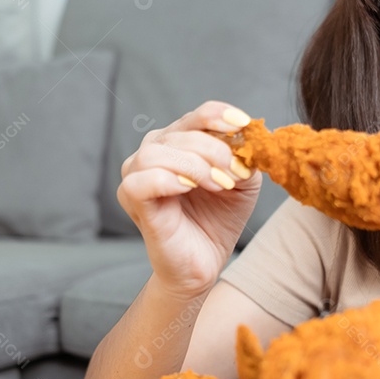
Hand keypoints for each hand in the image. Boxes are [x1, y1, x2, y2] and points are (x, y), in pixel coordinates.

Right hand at [118, 101, 260, 298]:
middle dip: (213, 149)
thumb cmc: (217, 221)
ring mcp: (138, 176)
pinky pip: (139, 181)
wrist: (204, 264)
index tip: (243, 124)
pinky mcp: (132, 202)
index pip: (196, 117)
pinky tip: (189, 188)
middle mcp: (153, 153)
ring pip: (157, 152)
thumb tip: (247, 138)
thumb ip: (244, 157)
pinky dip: (167, 180)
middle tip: (234, 174)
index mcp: (178, 143)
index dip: (218, 115)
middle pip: (180, 132)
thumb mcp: (242, 183)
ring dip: (194, 164)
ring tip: (218, 185)